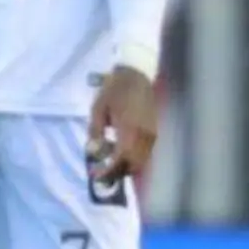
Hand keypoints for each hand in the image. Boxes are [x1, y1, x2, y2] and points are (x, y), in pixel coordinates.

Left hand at [88, 65, 158, 184]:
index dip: (108, 172)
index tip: (96, 176)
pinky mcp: (154, 131)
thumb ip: (95, 132)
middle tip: (101, 171)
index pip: (121, 160)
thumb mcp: (98, 109)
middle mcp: (144, 136)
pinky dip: (133, 157)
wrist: (137, 73)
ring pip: (141, 161)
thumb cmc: (114, 89)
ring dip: (125, 166)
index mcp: (129, 130)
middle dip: (117, 172)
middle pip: (133, 166)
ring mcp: (152, 134)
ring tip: (109, 158)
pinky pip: (145, 153)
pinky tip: (120, 149)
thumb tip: (94, 152)